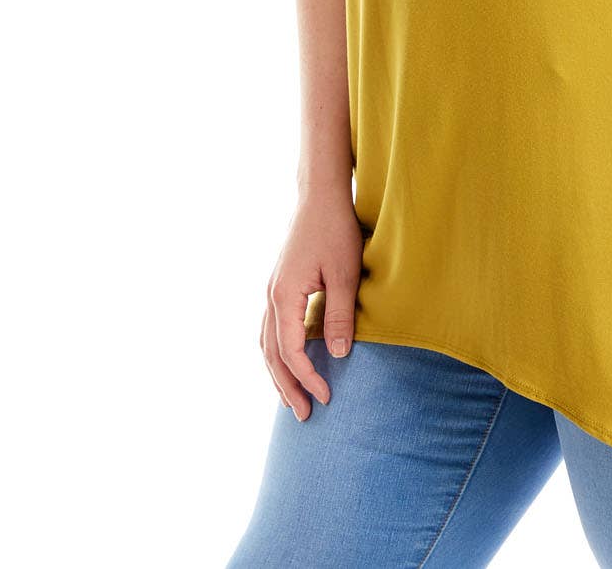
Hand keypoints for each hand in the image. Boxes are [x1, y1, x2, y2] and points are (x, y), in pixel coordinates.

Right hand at [260, 187, 364, 420]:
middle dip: (287, 387)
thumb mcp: (344, 273)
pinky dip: (277, 352)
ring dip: (278, 373)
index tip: (327, 397)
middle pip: (271, 354)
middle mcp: (271, 297)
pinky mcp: (280, 285)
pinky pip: (271, 329)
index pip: (291, 352)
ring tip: (292, 398)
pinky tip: (291, 361)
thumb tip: (337, 356)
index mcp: (284, 297)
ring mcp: (272, 291)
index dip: (308, 378)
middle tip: (305, 415)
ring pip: (266, 343)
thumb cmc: (336, 230)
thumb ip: (339, 315)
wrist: (321, 196)